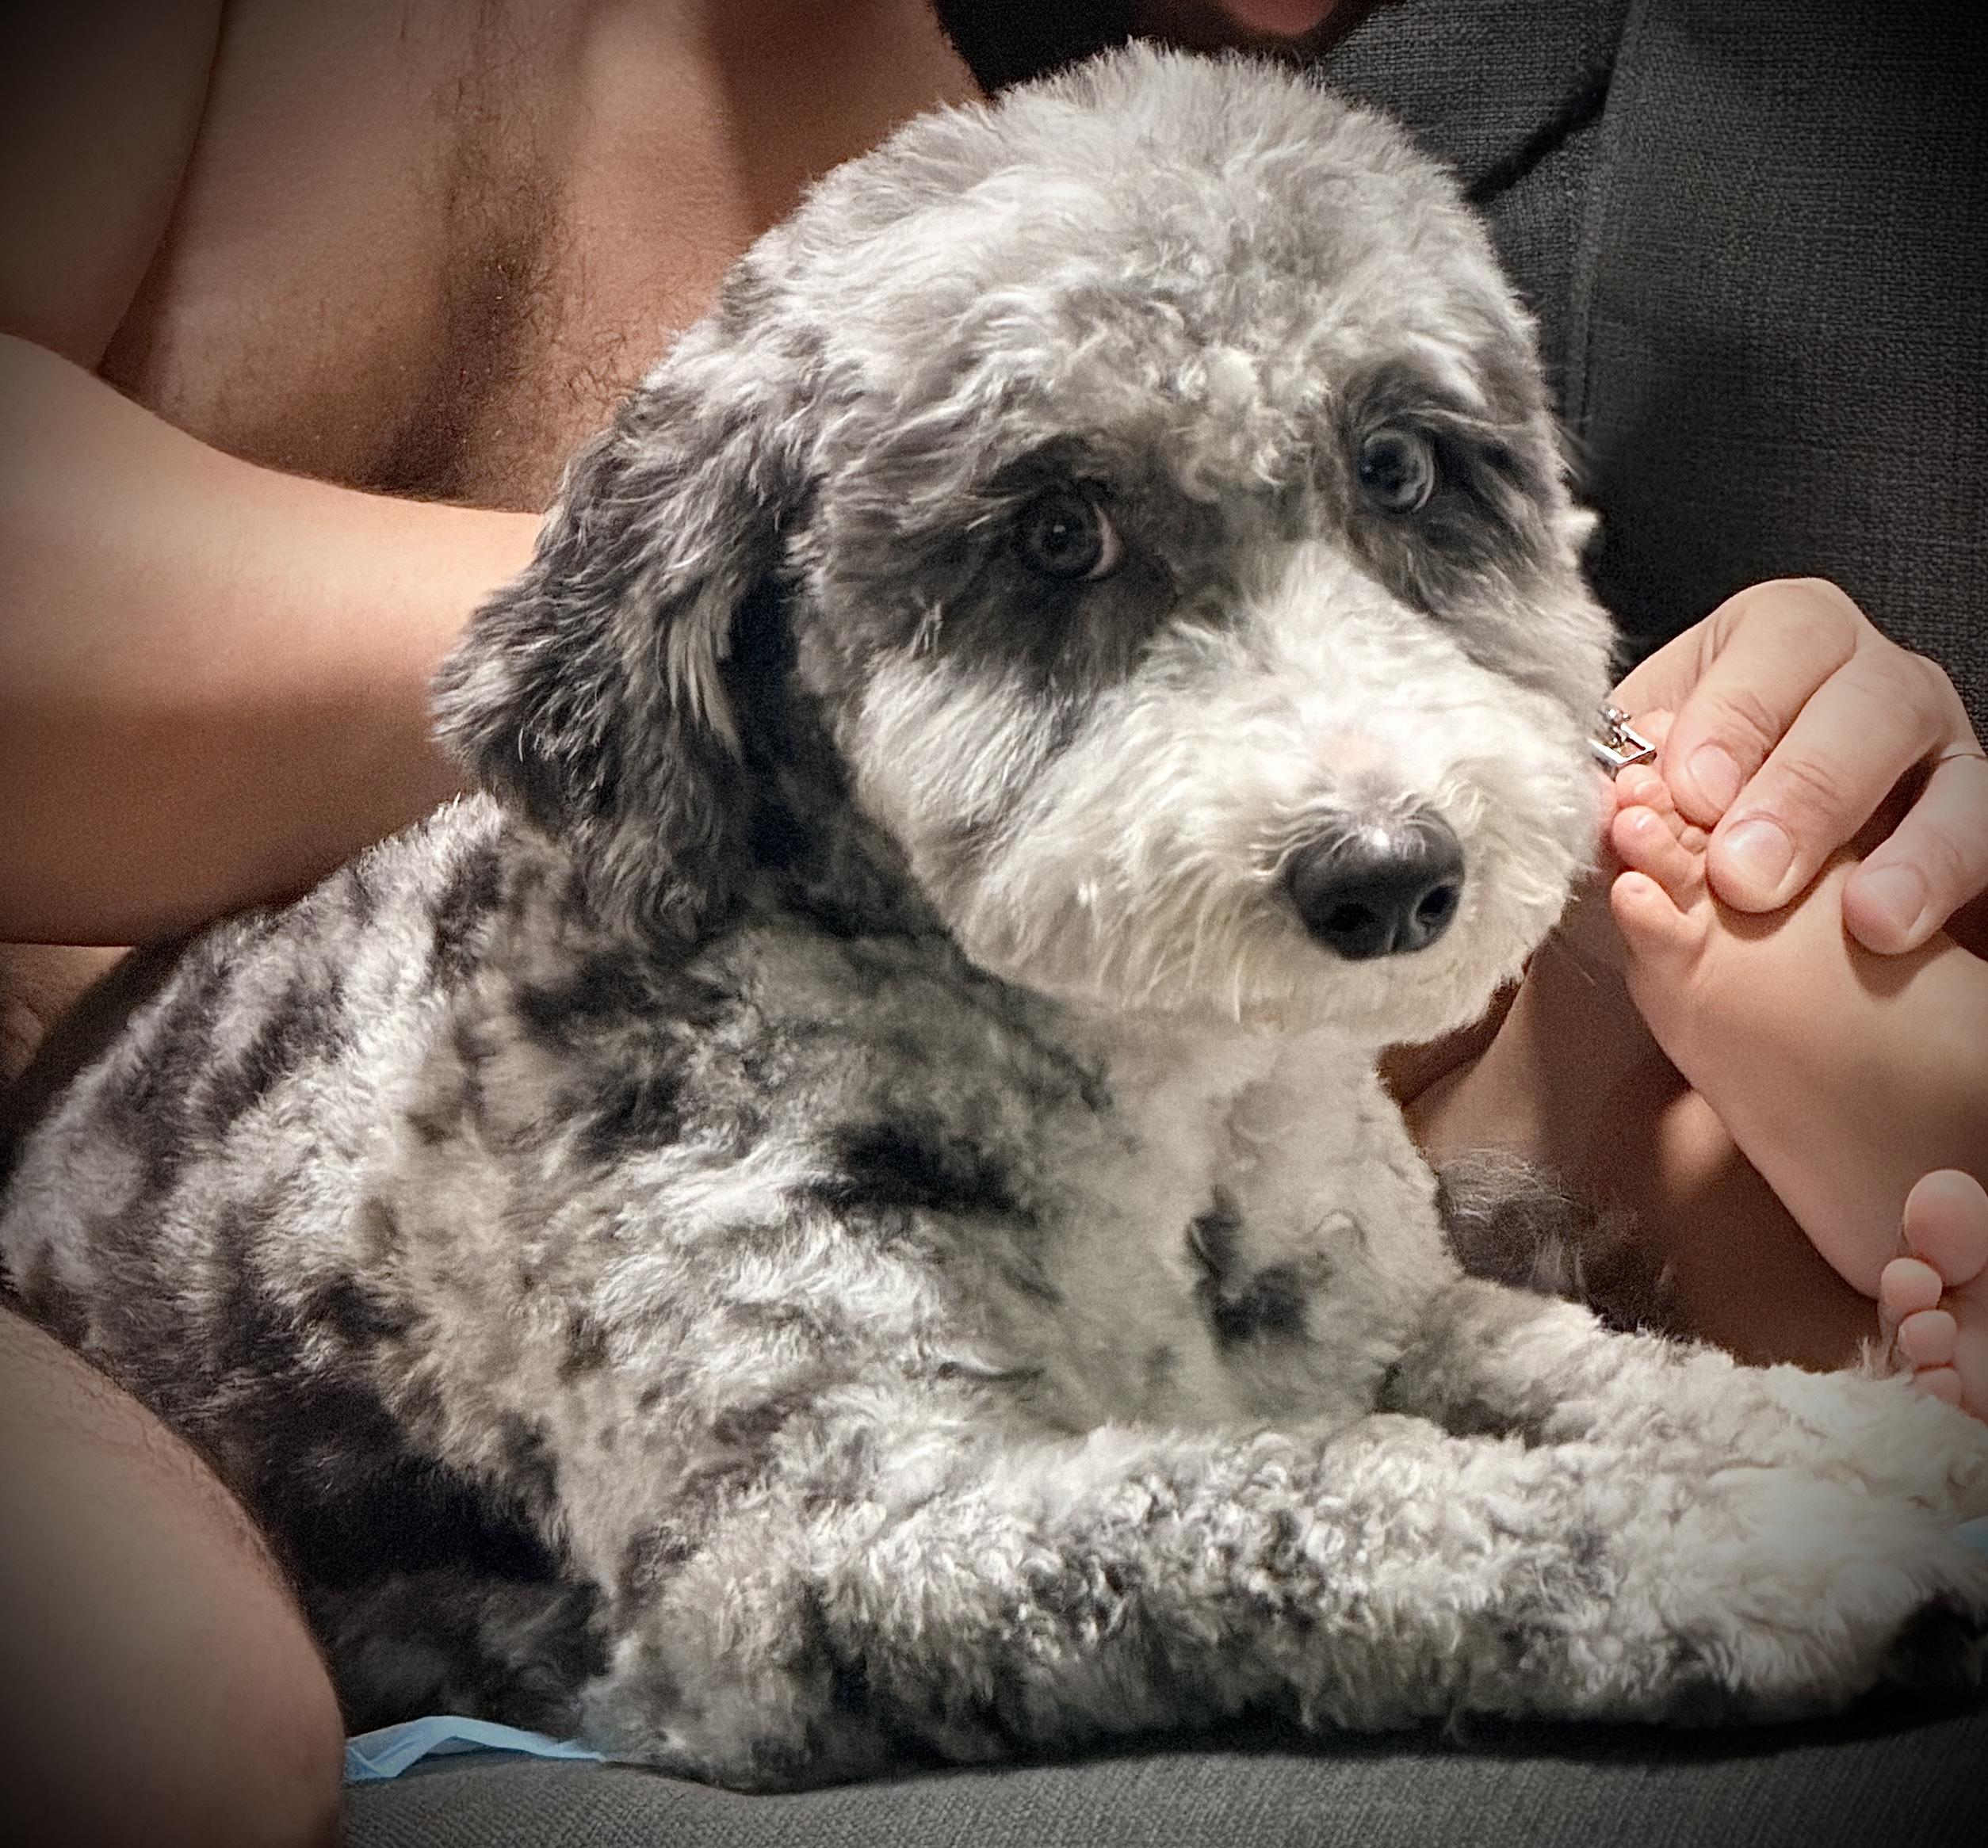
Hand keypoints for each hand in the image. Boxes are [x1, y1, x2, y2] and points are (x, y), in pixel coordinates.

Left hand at [1612, 577, 1987, 953]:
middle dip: (1804, 793)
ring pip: (1948, 768)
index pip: (1775, 642)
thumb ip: (1624, 783)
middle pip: (1869, 702)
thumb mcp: (1636, 785)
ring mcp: (1934, 743)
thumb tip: (1607, 802)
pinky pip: (1978, 836)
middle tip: (1746, 876)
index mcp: (1777, 639)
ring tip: (1858, 919)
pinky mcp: (1972, 811)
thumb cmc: (1673, 815)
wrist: (1732, 886)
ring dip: (1901, 850)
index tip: (1692, 794)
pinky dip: (1936, 882)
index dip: (1733, 715)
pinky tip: (1887, 928)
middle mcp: (1868, 675)